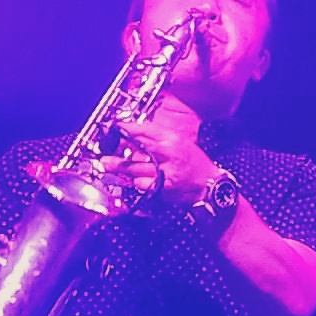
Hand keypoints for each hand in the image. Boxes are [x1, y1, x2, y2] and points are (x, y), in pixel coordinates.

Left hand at [112, 94, 223, 208]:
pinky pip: (142, 183)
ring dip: (120, 167)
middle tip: (105, 151)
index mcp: (174, 140)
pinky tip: (130, 179)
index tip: (117, 128)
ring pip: (135, 168)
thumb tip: (138, 136)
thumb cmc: (197, 164)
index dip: (129, 129)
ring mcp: (164, 172)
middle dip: (118, 150)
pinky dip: (134, 181)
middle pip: (137, 150)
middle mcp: (168, 155)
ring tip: (107, 165)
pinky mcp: (162, 188)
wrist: (210, 186)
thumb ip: (161, 139)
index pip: (146, 131)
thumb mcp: (182, 143)